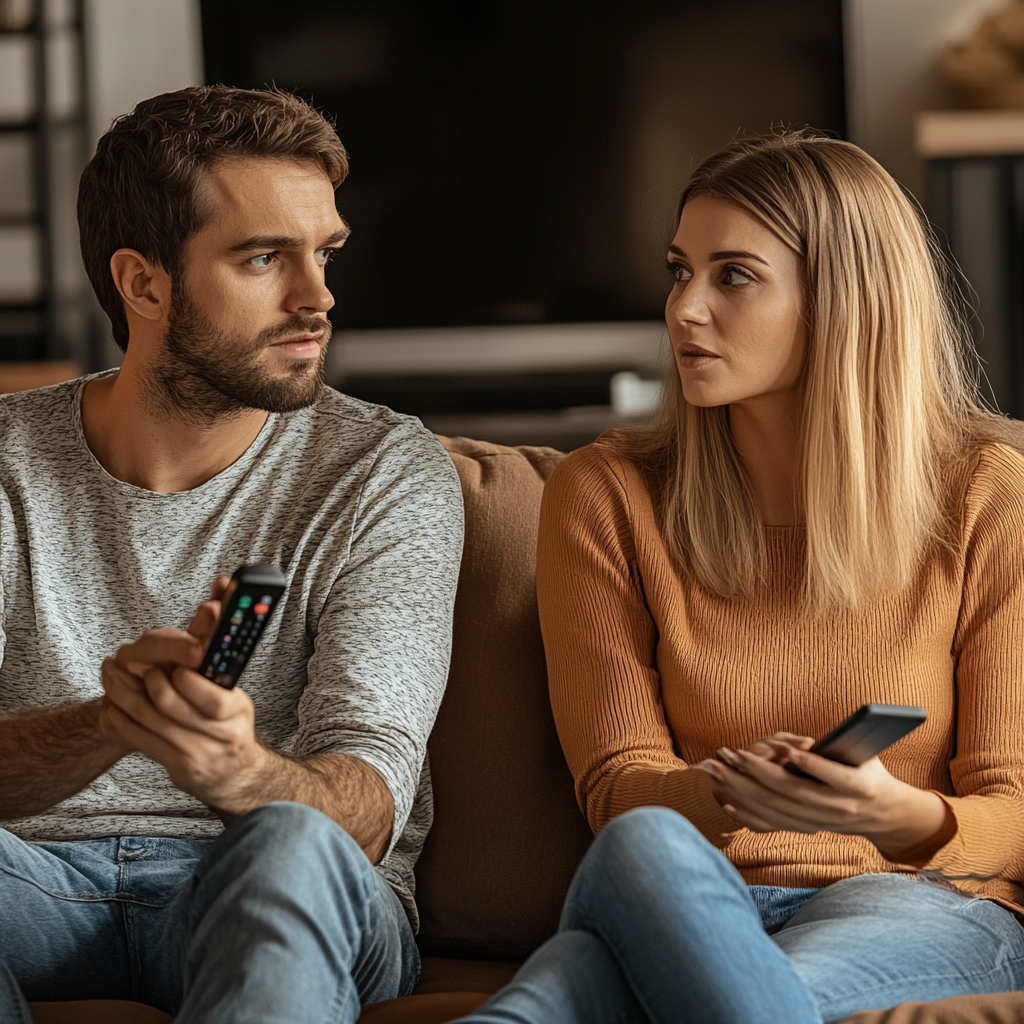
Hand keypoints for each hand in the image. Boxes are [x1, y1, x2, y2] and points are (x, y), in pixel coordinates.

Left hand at [100, 577, 272, 811]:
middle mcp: (221, 734)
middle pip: (170, 704)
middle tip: (124, 662)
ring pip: (148, 719)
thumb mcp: (233, 686)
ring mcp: (198, 754)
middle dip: (142, 680)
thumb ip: (221, 639)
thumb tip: (223, 584)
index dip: (185, 680)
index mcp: (237, 708)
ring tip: (109, 676)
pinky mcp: (178, 768)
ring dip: (122, 694)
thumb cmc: (230, 721)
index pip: (212, 697)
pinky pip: (140, 740)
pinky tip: (111, 706)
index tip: (169, 663)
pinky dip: (121, 720)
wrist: (235, 774)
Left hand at [695, 732, 948, 861]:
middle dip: (759, 772)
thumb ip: (843, 743)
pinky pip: (771, 824)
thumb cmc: (867, 771)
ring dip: (744, 790)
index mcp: (860, 787)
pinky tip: (727, 799)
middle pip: (794, 793)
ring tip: (720, 770)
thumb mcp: (866, 754)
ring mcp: (819, 823)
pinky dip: (747, 813)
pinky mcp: (804, 829)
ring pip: (776, 809)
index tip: (789, 751)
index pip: (836, 777)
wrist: (879, 813)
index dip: (813, 765)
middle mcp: (839, 810)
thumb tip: (813, 733)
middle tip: (734, 754)